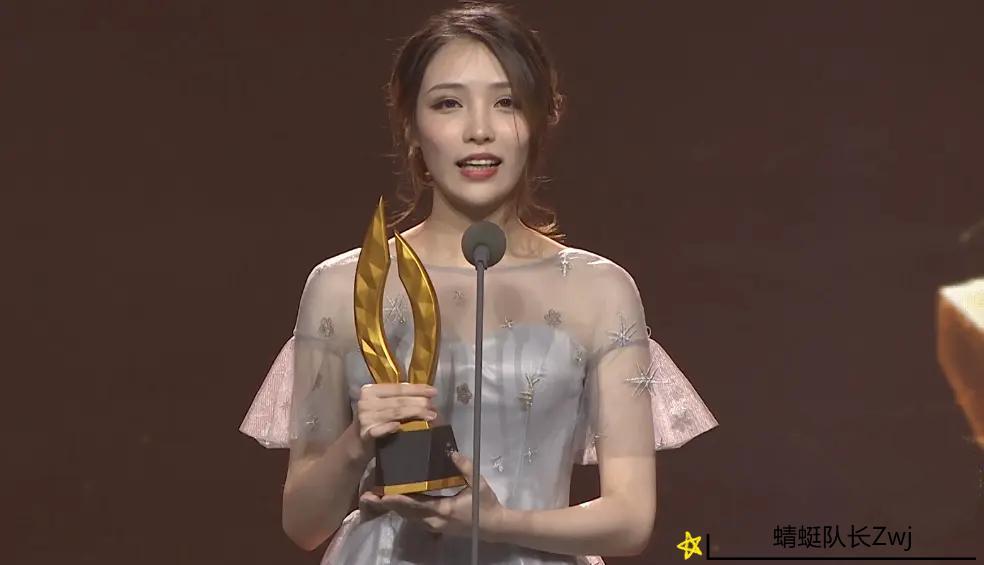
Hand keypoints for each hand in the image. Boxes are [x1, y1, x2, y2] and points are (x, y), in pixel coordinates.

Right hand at [356, 382, 438, 450]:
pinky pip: (380, 430)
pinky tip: (399, 427)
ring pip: (395, 413)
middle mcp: (366, 401)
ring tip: (430, 416)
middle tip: (433, 407)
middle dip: (419, 403)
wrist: (355, 443)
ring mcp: (365, 418)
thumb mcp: (383, 405)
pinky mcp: (364, 433)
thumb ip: (398, 398)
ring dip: (414, 414)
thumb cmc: (374, 420)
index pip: (398, 388)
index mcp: (371, 390)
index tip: (433, 391)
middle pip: (398, 401)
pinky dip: (389, 428)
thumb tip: (425, 395)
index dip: (417, 389)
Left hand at [378, 451, 505, 539]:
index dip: (399, 500)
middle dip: (387, 505)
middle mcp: (434, 521)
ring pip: (407, 517)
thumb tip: (451, 452)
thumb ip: (464, 467)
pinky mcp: (435, 526)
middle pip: (405, 513)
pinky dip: (403, 510)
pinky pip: (414, 518)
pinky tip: (395, 501)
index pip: (416, 505)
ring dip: (393, 507)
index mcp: (443, 510)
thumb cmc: (486, 505)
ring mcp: (433, 526)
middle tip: (369, 496)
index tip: (383, 494)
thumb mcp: (478, 483)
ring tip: (376, 497)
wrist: (495, 527)